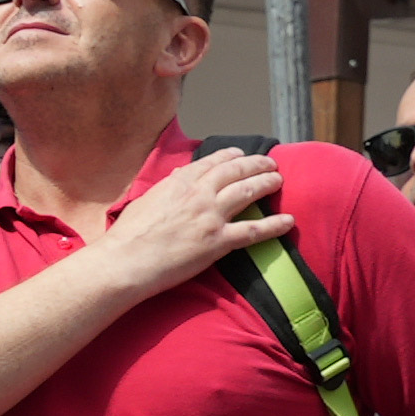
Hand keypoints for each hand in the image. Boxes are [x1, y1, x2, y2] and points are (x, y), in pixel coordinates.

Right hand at [98, 143, 303, 298]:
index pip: (212, 162)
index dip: (231, 156)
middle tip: (270, 164)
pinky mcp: (218, 242)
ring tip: (279, 181)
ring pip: (248, 192)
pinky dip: (274, 225)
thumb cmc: (128, 235)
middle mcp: (199, 194)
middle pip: (236, 171)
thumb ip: (167, 187)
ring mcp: (211, 216)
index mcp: (179, 182)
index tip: (241, 154)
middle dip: (256, 164)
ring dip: (267, 183)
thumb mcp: (146, 200)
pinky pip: (254, 230)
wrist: (126, 261)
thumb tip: (179, 176)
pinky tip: (289, 221)